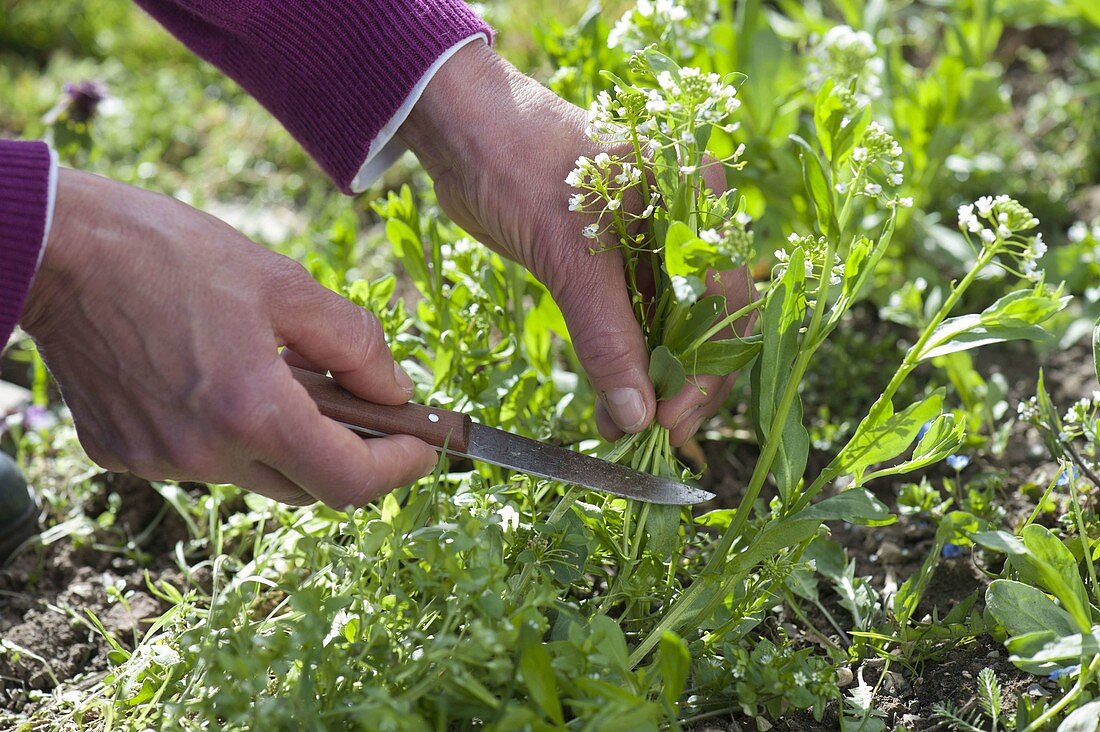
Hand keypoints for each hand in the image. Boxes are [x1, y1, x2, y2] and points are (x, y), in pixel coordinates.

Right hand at [21, 169, 436, 506]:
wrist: (55, 249)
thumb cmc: (170, 254)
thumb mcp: (284, 284)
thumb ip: (354, 344)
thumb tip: (395, 392)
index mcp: (252, 412)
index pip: (351, 483)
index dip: (398, 469)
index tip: (423, 446)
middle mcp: (204, 454)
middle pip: (306, 485)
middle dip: (345, 452)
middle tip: (360, 404)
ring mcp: (158, 460)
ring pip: (253, 472)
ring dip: (282, 437)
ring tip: (275, 372)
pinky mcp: (121, 452)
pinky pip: (199, 458)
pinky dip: (225, 431)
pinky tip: (214, 377)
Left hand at [399, 43, 755, 445]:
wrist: (460, 127)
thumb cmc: (520, 165)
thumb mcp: (569, 253)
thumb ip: (607, 335)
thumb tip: (637, 415)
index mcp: (696, 202)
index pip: (728, 304)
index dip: (708, 370)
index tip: (668, 423)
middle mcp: (684, 227)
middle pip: (706, 325)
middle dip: (679, 386)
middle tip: (644, 438)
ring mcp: (649, 249)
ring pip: (668, 332)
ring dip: (649, 385)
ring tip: (619, 430)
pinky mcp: (611, 268)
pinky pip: (632, 327)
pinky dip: (623, 367)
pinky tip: (609, 402)